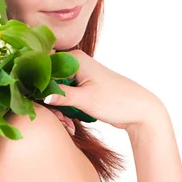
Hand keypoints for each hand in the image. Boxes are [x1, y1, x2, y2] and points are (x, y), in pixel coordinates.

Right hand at [47, 49, 165, 132]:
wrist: (140, 110)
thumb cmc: (116, 101)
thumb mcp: (85, 100)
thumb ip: (61, 96)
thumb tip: (41, 97)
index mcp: (75, 59)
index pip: (45, 66)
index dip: (40, 84)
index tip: (42, 102)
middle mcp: (76, 63)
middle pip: (49, 79)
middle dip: (49, 100)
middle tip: (60, 118)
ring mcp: (80, 75)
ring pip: (56, 89)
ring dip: (58, 107)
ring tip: (67, 122)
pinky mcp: (83, 86)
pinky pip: (65, 95)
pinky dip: (65, 108)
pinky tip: (70, 122)